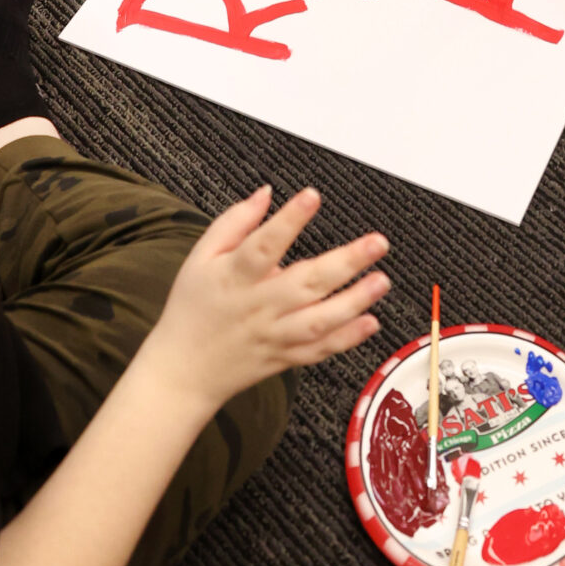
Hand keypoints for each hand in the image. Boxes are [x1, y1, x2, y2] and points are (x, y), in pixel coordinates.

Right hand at [137, 186, 388, 419]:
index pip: (263, 245)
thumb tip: (265, 193)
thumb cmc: (192, 307)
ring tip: (382, 280)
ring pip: (319, 321)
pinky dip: (346, 339)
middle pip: (305, 283)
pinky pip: (319, 350)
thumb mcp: (200, 257)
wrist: (182, 371)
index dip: (289, 220)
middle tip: (377, 242)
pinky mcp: (284, 358)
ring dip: (354, 301)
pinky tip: (370, 322)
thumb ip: (234, 222)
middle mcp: (259, 306)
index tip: (312, 196)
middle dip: (345, 262)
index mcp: (234, 277)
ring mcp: (274, 335)